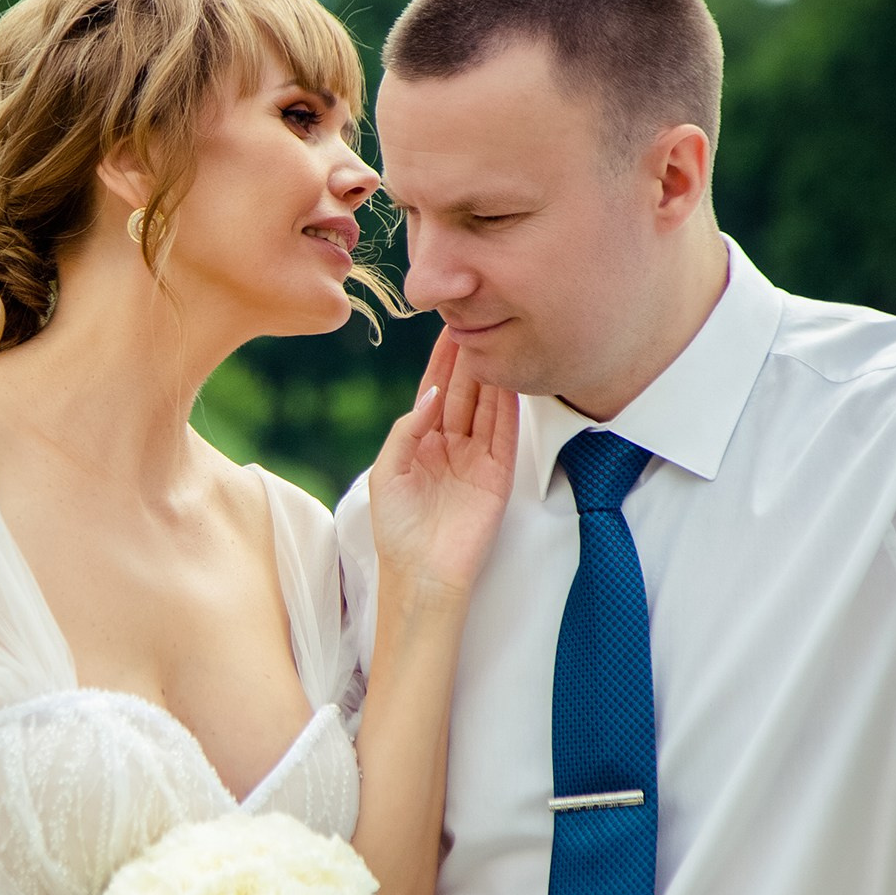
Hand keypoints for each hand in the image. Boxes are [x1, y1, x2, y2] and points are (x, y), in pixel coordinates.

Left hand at [368, 333, 518, 600]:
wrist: (421, 574)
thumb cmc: (396, 529)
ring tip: (493, 339)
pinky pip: (504, 434)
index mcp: (421, 442)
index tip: (447, 327)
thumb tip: (433, 394)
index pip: (434, 392)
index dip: (440, 362)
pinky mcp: (498, 475)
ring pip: (486, 408)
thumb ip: (406, 430)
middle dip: (467, 358)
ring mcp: (477, 458)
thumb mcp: (387, 472)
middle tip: (475, 320)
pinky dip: (507, 408)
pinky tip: (508, 380)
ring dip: (489, 376)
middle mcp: (451, 445)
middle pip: (463, 393)